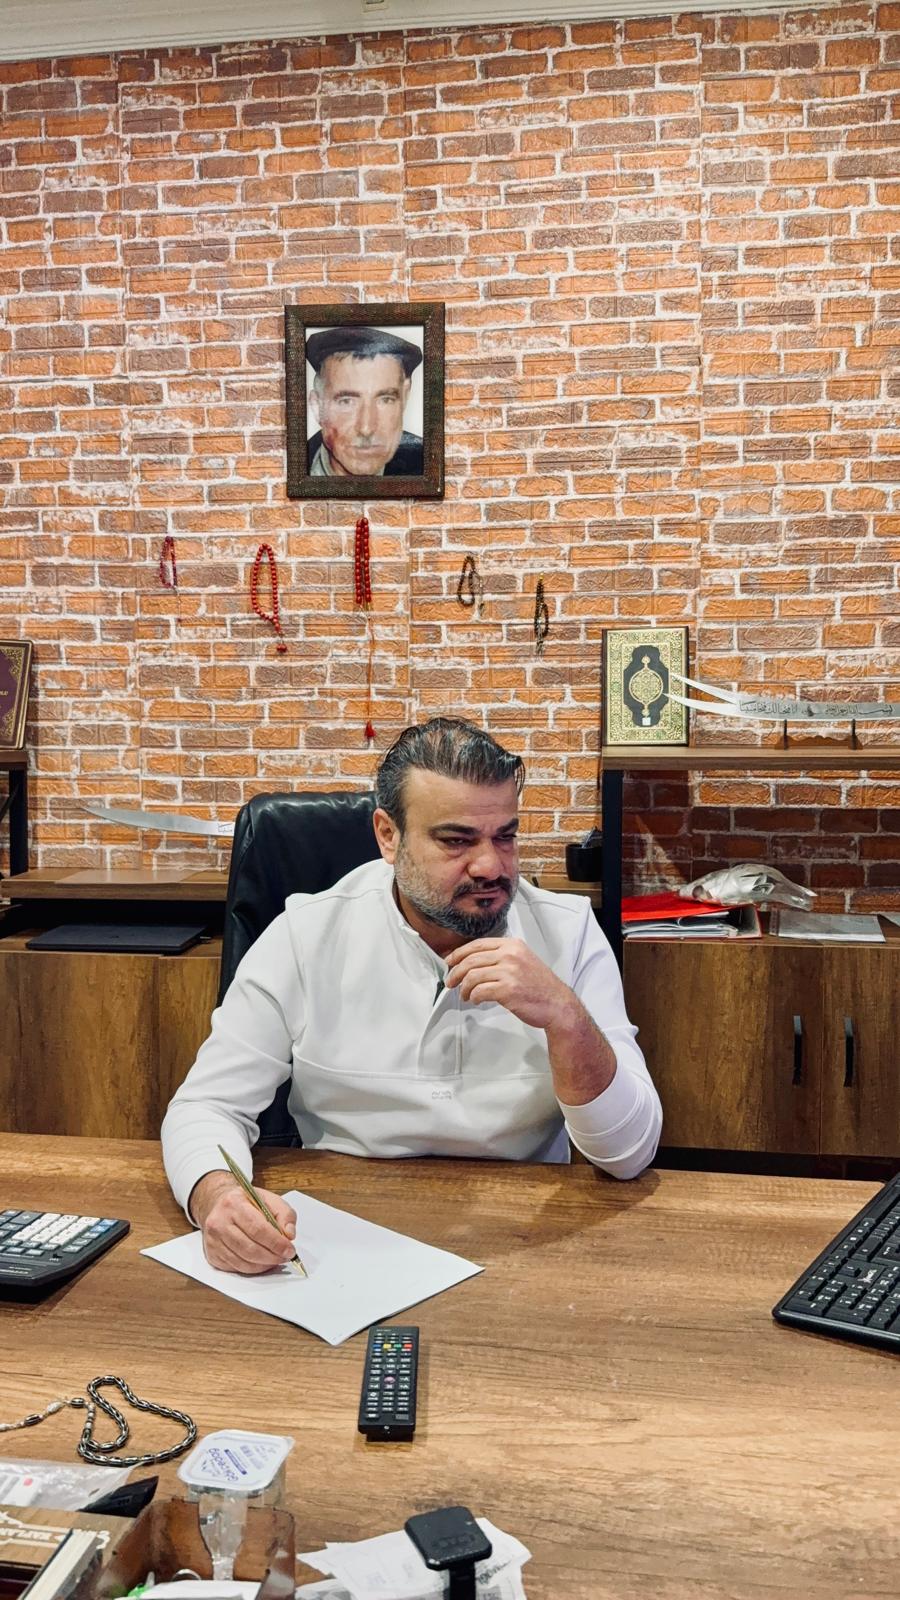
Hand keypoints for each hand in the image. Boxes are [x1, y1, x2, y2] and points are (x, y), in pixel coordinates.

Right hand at [189, 1171, 297, 1274]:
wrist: (219, 1204)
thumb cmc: (246, 1202)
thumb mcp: (269, 1199)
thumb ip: (285, 1214)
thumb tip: (290, 1235)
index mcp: (234, 1203)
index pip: (258, 1229)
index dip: (276, 1243)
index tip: (290, 1250)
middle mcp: (219, 1222)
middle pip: (250, 1248)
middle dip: (272, 1257)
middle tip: (285, 1257)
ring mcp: (213, 1240)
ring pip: (242, 1262)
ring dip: (263, 1265)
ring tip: (275, 1260)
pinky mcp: (212, 1254)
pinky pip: (235, 1268)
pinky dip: (252, 1269)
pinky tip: (261, 1262)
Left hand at [444, 937, 574, 1030]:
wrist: (558, 1004)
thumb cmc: (540, 986)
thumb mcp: (523, 960)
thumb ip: (502, 957)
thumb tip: (473, 961)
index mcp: (512, 945)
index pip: (478, 945)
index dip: (459, 953)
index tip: (450, 961)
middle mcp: (510, 955)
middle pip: (471, 960)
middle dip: (456, 972)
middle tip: (451, 982)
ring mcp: (509, 971)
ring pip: (472, 976)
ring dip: (464, 988)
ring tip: (465, 995)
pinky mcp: (508, 989)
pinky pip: (480, 991)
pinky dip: (474, 997)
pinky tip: (476, 1000)